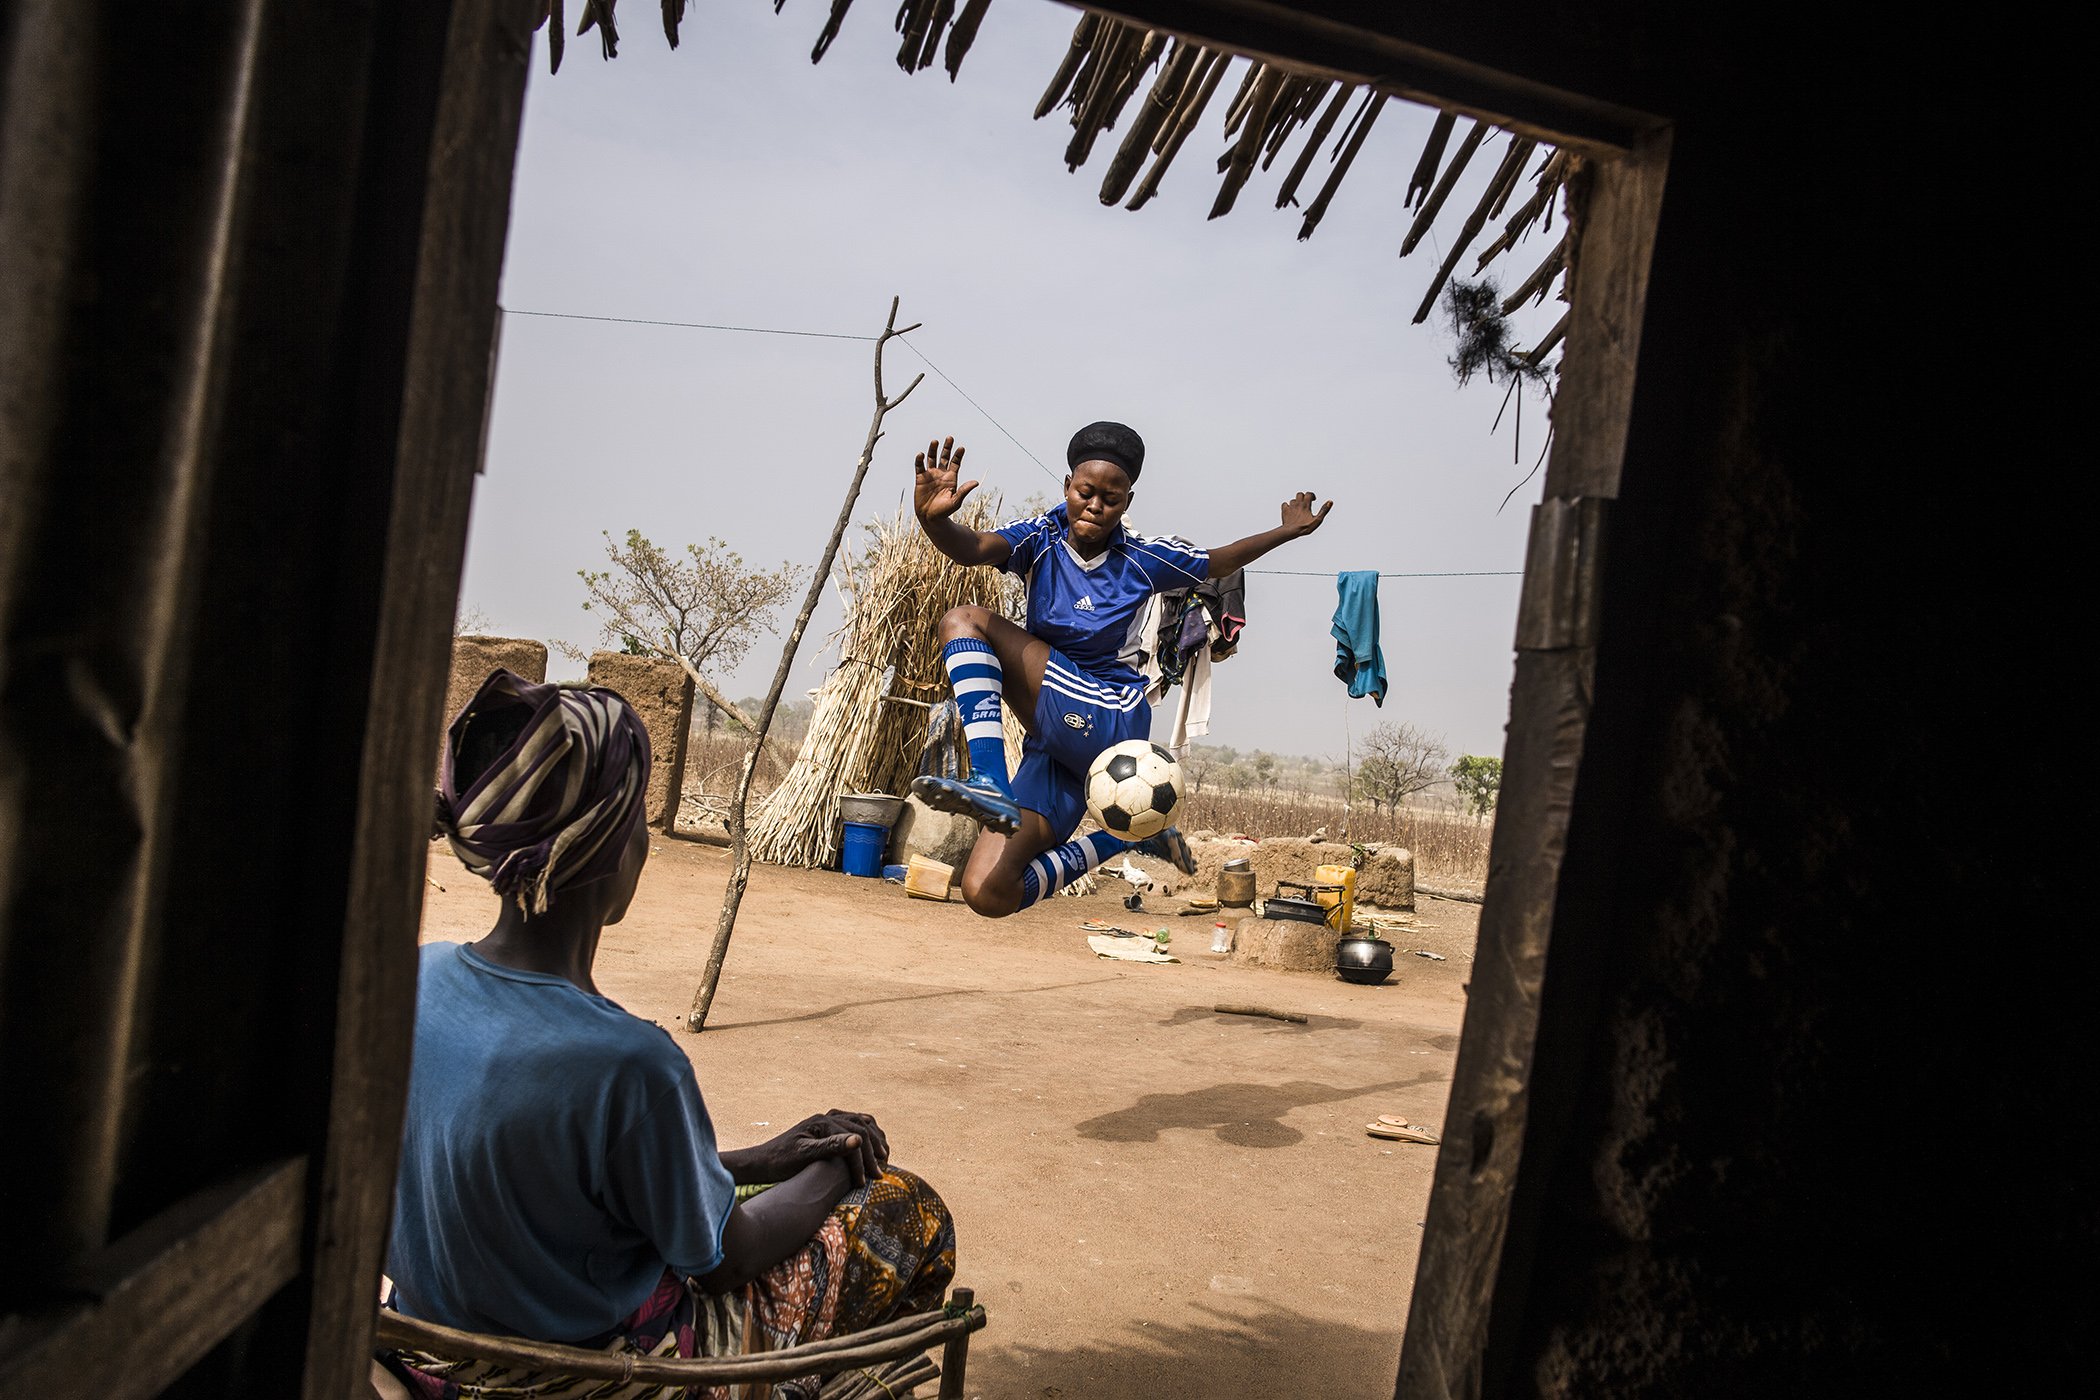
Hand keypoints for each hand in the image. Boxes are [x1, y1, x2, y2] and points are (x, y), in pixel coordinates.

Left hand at [754, 1110, 889, 1186]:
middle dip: (873, 1150)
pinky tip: (868, 1146)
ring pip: (859, 1122)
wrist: (761, 1162)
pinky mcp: (824, 1128)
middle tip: (880, 1172)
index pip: (854, 1137)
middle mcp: (826, 1117)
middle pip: (860, 1127)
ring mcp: (825, 1120)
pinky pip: (852, 1125)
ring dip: (873, 1138)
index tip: (866, 1181)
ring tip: (883, 1156)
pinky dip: (865, 1133)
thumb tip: (859, 1140)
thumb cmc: (780, 1162)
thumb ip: (832, 1146)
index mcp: (823, 1122)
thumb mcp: (805, 1155)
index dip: (863, 1160)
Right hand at [913, 437, 976, 522]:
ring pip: (932, 458)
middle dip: (947, 448)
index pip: (955, 463)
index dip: (958, 455)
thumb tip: (976, 482)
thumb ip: (964, 490)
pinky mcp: (920, 478)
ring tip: (935, 441)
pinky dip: (919, 460)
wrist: (930, 518)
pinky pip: (919, 466)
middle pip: (944, 457)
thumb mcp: (956, 501)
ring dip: (933, 450)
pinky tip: (921, 454)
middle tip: (950, 438)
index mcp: (951, 478)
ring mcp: (930, 475)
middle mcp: (941, 474)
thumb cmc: (944, 511)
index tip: (961, 448)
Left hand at [1281, 492, 1332, 536]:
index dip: (1312, 495)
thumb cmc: (1304, 527)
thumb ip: (1324, 510)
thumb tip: (1330, 501)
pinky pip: (1285, 504)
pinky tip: (1290, 510)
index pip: (1308, 494)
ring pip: (1293, 500)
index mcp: (1305, 505)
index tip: (1314, 499)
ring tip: (1299, 508)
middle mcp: (1297, 504)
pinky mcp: (1285, 511)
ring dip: (1296, 502)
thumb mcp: (1317, 520)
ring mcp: (1290, 507)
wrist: (1291, 531)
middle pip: (1300, 494)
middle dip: (1304, 497)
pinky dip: (1287, 506)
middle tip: (1306, 502)